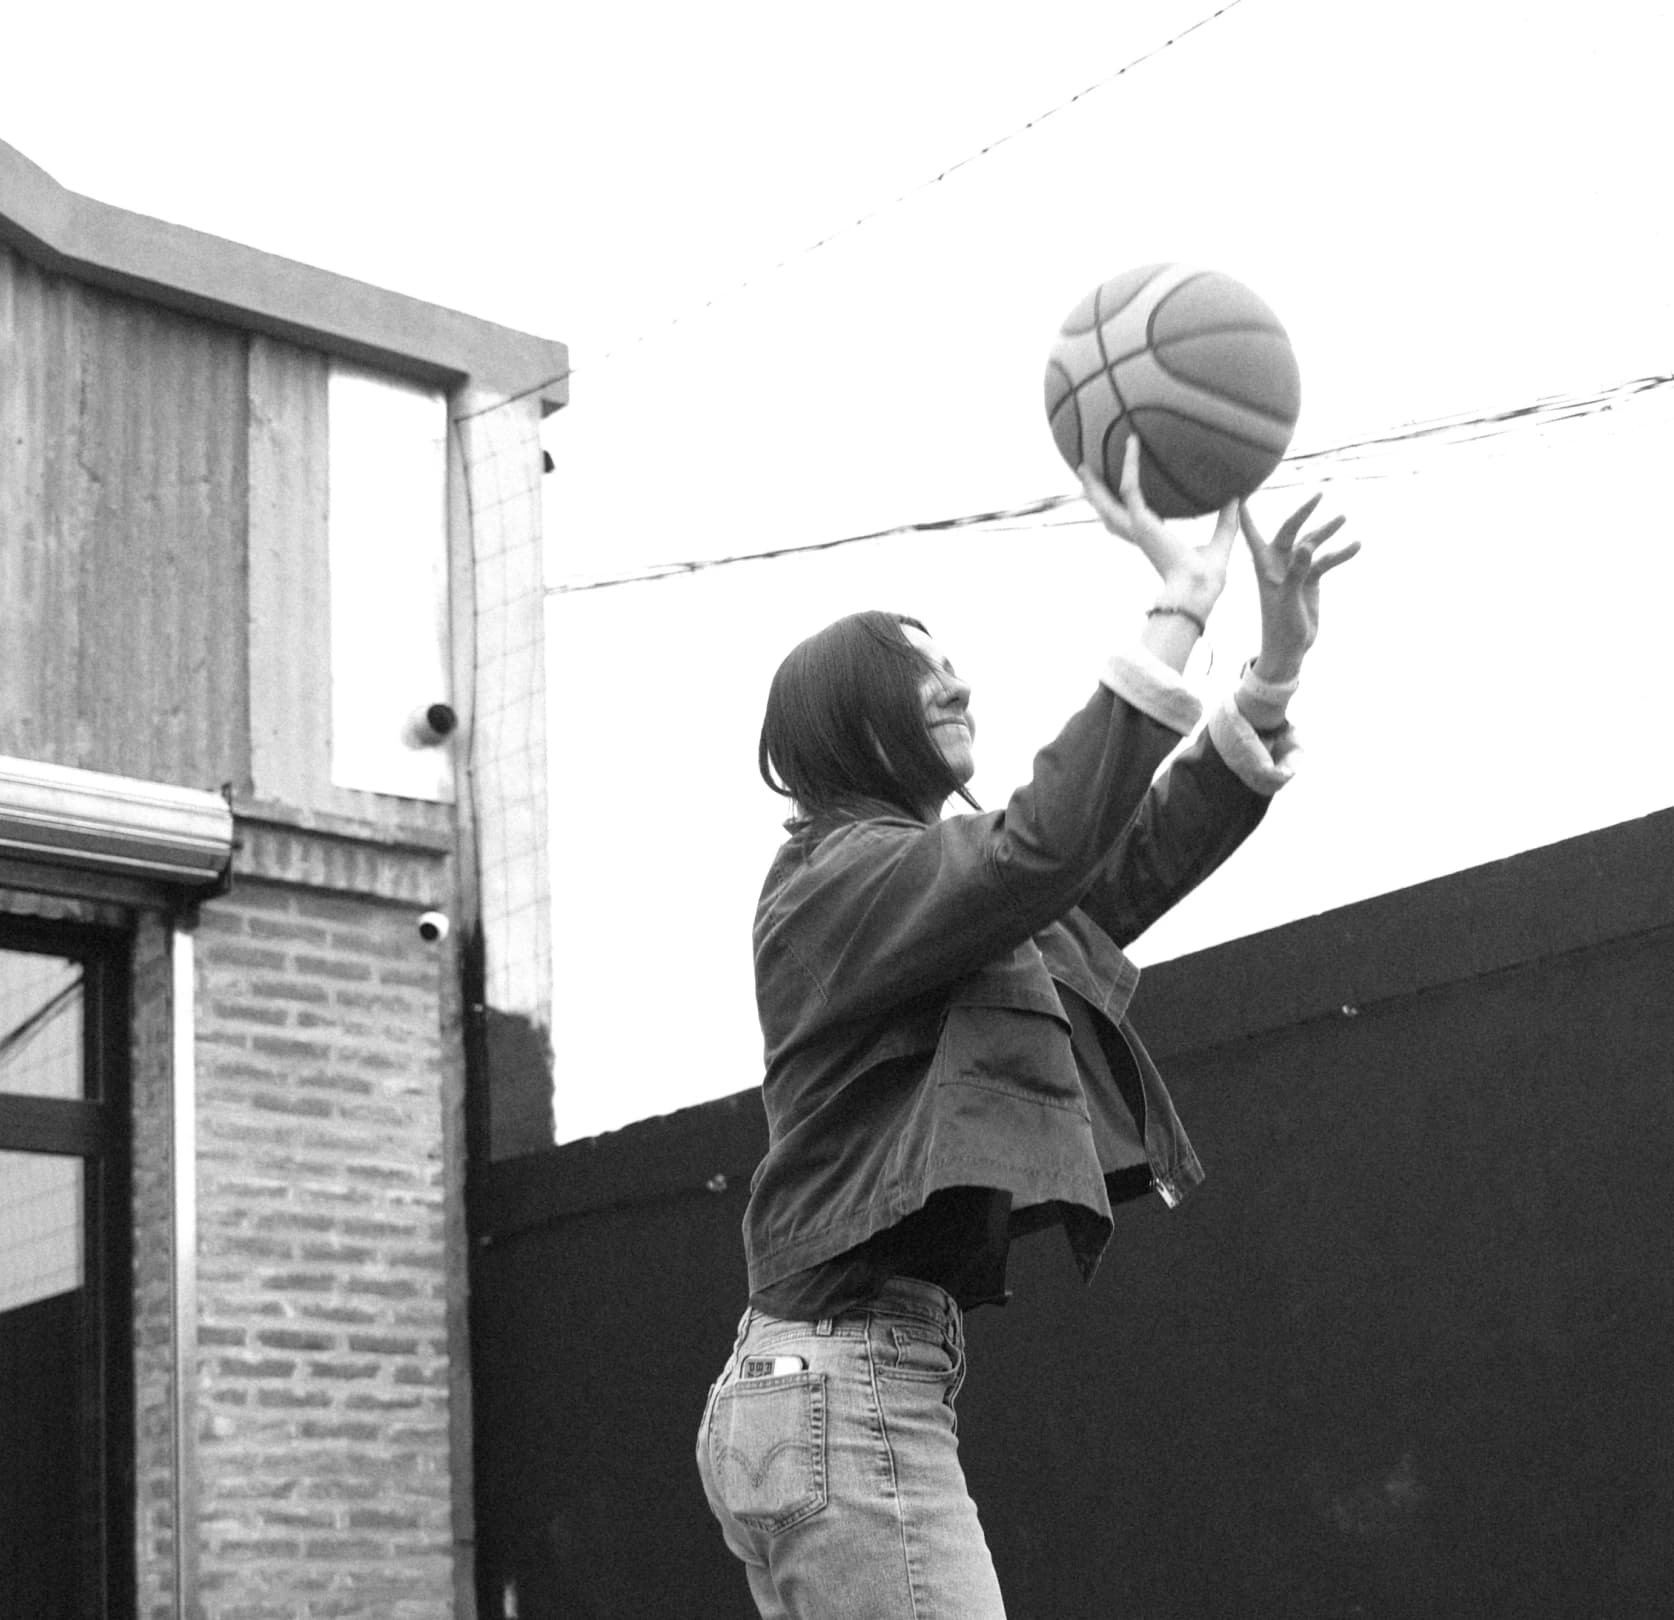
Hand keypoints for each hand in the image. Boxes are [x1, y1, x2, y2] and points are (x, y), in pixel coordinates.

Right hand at [1079, 436, 1238, 618]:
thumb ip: (1227, 520)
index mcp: (1153, 541)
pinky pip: (1130, 486)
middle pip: (1108, 514)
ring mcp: (1137, 528)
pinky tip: (1132, 443)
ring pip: (1106, 502)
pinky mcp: (1141, 521)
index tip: (1116, 492)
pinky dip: (1130, 463)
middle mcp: (1139, 535)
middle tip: (1086, 479)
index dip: (1120, 509)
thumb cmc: (1207, 576)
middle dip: (1095, 497)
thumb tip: (1239, 498)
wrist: (1198, 588)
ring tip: (1083, 466)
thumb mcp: (1220, 541)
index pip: (1129, 523)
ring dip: (1093, 485)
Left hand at [1239, 494, 1358, 679]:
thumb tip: (1307, 545)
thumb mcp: (1288, 599)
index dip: (1246, 515)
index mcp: (1264, 566)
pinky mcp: (1310, 580)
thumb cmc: (1280, 627)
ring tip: (1344, 518)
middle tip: (1319, 495)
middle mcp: (1279, 564)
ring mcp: (1295, 571)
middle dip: (1303, 513)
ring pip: (1312, 544)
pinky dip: (1340, 554)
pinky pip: (1326, 561)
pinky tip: (1356, 546)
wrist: (1289, 649)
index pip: (1252, 534)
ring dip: (1326, 532)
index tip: (1240, 492)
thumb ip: (1297, 572)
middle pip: (1291, 532)